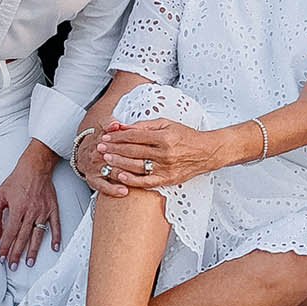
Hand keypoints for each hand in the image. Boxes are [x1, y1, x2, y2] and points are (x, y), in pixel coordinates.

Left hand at [0, 142, 62, 266]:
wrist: (35, 167)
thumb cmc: (16, 180)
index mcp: (17, 209)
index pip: (9, 233)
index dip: (5, 247)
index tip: (2, 257)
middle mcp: (31, 212)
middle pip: (22, 238)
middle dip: (16, 253)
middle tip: (13, 266)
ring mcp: (43, 212)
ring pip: (37, 235)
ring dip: (33, 250)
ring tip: (29, 262)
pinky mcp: (52, 209)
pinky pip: (55, 225)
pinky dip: (55, 237)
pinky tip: (54, 248)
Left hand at [95, 118, 225, 191]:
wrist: (207, 152)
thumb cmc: (186, 136)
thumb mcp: (167, 124)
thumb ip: (144, 125)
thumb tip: (123, 126)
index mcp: (164, 137)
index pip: (135, 136)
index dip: (118, 136)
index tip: (106, 136)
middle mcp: (165, 153)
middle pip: (133, 151)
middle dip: (114, 149)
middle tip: (99, 147)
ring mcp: (166, 168)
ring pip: (136, 166)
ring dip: (118, 163)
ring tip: (105, 159)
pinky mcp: (168, 180)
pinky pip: (146, 182)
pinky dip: (132, 180)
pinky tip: (120, 176)